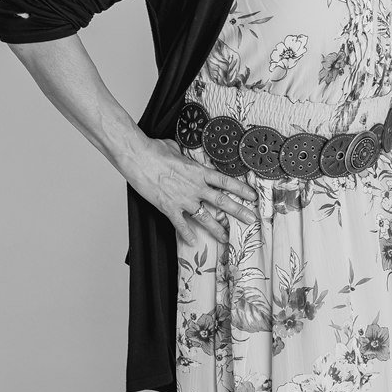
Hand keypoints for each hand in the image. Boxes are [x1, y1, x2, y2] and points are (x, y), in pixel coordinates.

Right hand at [128, 137, 258, 244]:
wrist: (138, 157)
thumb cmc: (154, 150)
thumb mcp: (175, 148)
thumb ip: (183, 156)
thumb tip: (180, 153)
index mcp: (199, 171)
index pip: (226, 181)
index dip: (241, 190)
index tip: (252, 196)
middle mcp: (195, 187)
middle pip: (222, 201)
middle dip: (238, 211)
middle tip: (250, 220)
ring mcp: (183, 199)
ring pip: (205, 217)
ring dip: (216, 229)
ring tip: (225, 238)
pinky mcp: (168, 207)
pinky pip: (180, 224)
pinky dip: (186, 234)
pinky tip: (192, 242)